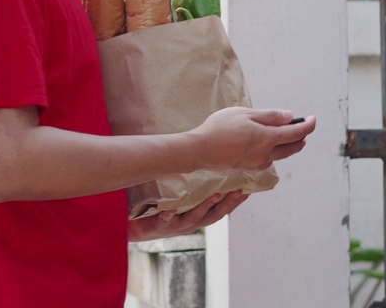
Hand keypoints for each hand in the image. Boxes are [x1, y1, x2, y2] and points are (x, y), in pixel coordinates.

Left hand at [127, 191, 248, 242]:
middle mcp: (191, 223)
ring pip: (194, 218)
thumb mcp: (180, 199)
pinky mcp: (160, 226)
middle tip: (238, 191)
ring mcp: (177, 226)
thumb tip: (206, 159)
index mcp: (199, 217)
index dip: (235, 202)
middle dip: (227, 204)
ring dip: (205, 206)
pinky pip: (165, 222)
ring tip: (214, 195)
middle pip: (214, 216)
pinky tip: (170, 211)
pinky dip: (169, 216)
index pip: (222, 210)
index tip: (248, 190)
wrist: (137, 226)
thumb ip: (194, 186)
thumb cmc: (161, 208)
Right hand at [187, 108, 315, 170]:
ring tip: (291, 138)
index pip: (296, 133)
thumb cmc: (221, 127)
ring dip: (289, 147)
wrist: (200, 150)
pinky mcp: (247, 167)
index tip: (313, 119)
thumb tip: (290, 118)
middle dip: (301, 138)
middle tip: (304, 129)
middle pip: (292, 148)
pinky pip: (268, 160)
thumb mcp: (246, 114)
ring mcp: (256, 163)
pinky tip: (269, 147)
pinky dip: (274, 153)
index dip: (308, 126)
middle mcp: (266, 154)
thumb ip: (270, 116)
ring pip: (280, 155)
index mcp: (268, 138)